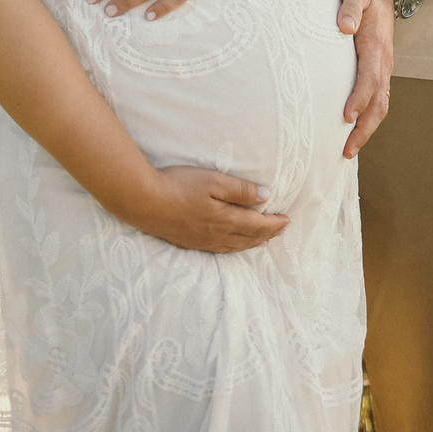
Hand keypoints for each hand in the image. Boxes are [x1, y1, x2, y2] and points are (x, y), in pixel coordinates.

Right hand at [126, 166, 289, 252]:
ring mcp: (202, 242)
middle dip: (268, 235)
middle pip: (249, 239)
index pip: (257, 225)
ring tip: (264, 241)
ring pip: (235, 247)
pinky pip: (220, 250)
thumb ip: (241, 190)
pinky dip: (234, 248)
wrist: (145, 202)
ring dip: (253, 244)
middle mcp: (217, 236)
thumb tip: (266, 197)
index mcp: (226, 220)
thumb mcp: (213, 181)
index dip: (274, 224)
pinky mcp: (190, 243)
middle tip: (282, 230)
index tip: (288, 220)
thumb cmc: (179, 186)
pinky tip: (232, 246)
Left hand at [337, 0, 394, 157]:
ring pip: (380, 105)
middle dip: (365, 129)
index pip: (369, 78)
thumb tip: (344, 27)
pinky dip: (369, 119)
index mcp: (375, 45)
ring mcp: (383, 68)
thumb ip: (349, 6)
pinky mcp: (378, 70)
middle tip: (346, 151)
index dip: (359, 98)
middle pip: (379, 102)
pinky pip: (377, 99)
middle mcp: (383, 61)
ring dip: (367, 129)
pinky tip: (354, 130)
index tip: (347, 116)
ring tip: (349, 150)